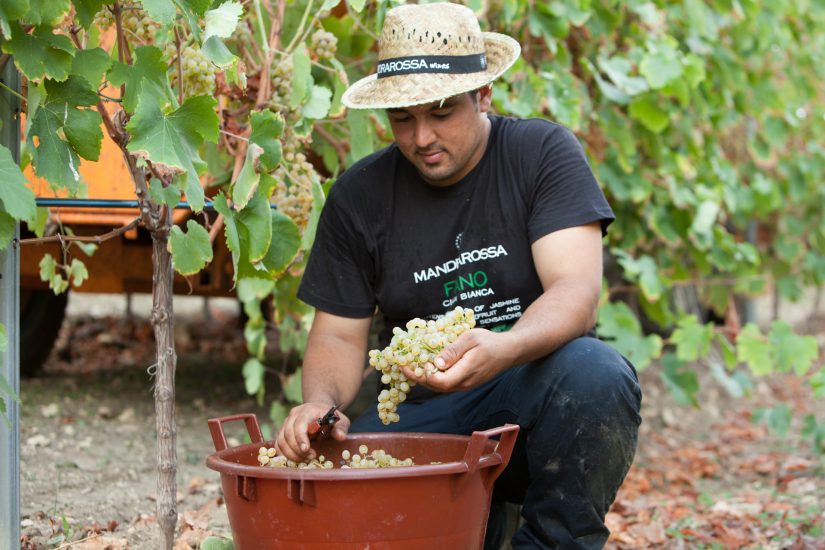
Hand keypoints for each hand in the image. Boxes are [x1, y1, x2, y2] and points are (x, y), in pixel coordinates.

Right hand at [274, 402, 350, 461]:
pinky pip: (278, 445)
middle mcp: (293, 415)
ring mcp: (286, 423)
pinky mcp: (282, 432)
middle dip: (298, 450)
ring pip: (281, 441)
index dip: (300, 438)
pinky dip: (284, 455)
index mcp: (307, 410)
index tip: (306, 450)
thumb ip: (341, 427)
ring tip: (305, 459)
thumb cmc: (330, 417)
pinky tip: (296, 459)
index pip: (299, 424)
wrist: (318, 410)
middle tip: (311, 457)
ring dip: (291, 454)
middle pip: (288, 434)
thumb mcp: (340, 420)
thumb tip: (340, 436)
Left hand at [400, 328, 515, 391]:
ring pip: (439, 386)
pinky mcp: (465, 383)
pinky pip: (445, 383)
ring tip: (409, 365)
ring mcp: (465, 385)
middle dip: (416, 377)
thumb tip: (435, 363)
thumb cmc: (490, 342)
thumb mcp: (470, 339)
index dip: (421, 374)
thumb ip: (453, 351)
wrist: (509, 351)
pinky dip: (433, 376)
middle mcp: (464, 384)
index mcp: (465, 373)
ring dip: (423, 377)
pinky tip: (426, 366)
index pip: (438, 382)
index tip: (408, 362)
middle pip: (435, 386)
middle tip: (401, 364)